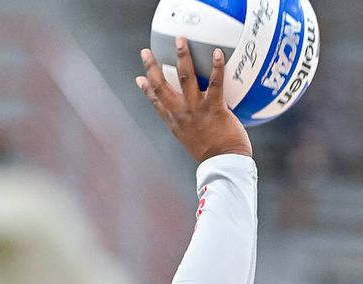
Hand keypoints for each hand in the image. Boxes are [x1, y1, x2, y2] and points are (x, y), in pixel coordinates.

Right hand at [136, 37, 251, 162]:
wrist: (223, 163)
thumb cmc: (214, 155)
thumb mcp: (195, 142)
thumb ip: (193, 128)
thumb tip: (201, 122)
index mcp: (175, 123)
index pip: (156, 103)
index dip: (146, 89)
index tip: (139, 78)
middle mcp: (181, 114)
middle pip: (161, 86)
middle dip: (152, 67)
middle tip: (146, 51)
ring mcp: (196, 109)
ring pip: (185, 78)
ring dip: (182, 57)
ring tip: (180, 40)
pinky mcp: (214, 108)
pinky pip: (214, 83)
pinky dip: (217, 67)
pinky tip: (218, 53)